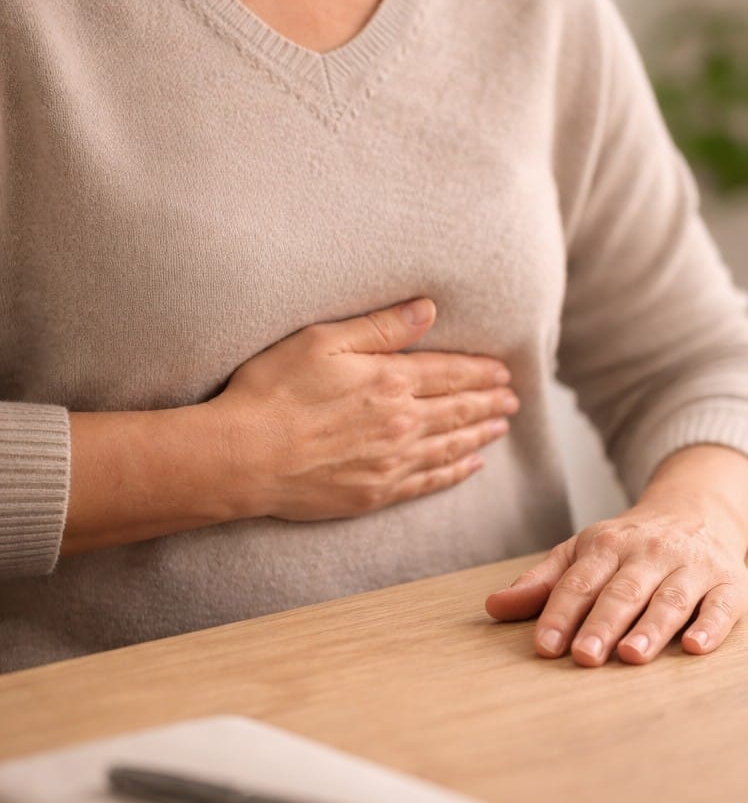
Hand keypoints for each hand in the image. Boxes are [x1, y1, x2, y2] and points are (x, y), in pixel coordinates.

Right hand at [208, 297, 518, 521]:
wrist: (243, 456)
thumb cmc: (273, 391)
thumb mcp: (322, 341)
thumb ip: (380, 328)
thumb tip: (428, 309)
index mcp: (390, 381)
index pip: (449, 374)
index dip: (479, 372)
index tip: (502, 372)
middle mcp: (401, 423)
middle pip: (458, 410)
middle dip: (489, 402)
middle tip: (513, 399)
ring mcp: (391, 462)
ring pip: (451, 446)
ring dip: (480, 435)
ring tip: (502, 427)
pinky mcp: (376, 493)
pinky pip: (429, 482)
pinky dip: (455, 473)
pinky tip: (471, 467)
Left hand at [485, 489, 747, 665]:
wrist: (695, 510)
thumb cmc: (626, 546)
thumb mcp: (581, 553)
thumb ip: (541, 582)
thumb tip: (492, 607)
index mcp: (606, 546)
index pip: (579, 582)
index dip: (560, 613)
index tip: (544, 647)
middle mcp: (648, 554)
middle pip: (622, 591)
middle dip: (601, 623)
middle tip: (584, 656)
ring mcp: (690, 567)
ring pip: (669, 599)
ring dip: (650, 628)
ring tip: (630, 656)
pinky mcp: (729, 583)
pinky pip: (721, 605)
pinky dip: (710, 626)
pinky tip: (695, 648)